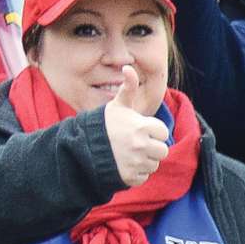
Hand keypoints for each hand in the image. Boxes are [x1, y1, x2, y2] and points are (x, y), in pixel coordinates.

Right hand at [104, 65, 171, 188]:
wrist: (82, 147)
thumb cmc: (103, 124)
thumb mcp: (117, 106)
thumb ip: (128, 88)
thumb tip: (128, 67)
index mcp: (142, 127)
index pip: (163, 133)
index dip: (152, 131)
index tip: (138, 130)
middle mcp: (141, 145)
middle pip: (162, 151)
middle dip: (151, 148)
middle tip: (134, 143)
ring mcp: (136, 162)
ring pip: (154, 164)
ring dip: (144, 161)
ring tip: (127, 153)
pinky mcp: (130, 177)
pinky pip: (143, 176)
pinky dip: (135, 172)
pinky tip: (123, 164)